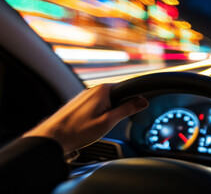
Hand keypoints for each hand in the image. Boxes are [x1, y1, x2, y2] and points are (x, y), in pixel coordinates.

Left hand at [23, 84, 147, 152]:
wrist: (52, 138)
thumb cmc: (78, 131)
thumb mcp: (108, 122)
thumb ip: (127, 109)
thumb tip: (143, 101)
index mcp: (103, 90)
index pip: (128, 89)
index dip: (133, 101)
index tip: (133, 112)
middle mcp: (94, 89)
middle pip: (117, 96)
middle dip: (119, 109)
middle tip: (112, 123)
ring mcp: (85, 95)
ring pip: (106, 101)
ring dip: (108, 113)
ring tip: (98, 126)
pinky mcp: (80, 102)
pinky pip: (96, 105)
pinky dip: (98, 114)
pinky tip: (91, 125)